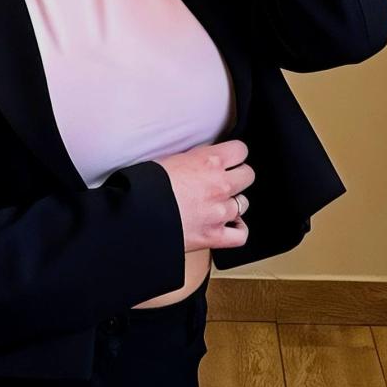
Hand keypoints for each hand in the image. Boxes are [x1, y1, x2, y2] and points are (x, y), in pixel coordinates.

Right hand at [154, 138, 254, 252]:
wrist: (139, 213)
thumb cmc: (147, 184)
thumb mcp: (172, 158)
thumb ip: (196, 158)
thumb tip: (205, 159)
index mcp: (209, 161)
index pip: (241, 150)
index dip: (234, 154)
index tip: (229, 157)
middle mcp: (220, 185)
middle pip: (248, 175)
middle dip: (237, 176)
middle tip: (224, 179)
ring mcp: (220, 212)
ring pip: (244, 203)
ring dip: (233, 202)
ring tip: (218, 203)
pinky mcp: (215, 236)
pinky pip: (241, 234)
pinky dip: (237, 230)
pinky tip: (228, 225)